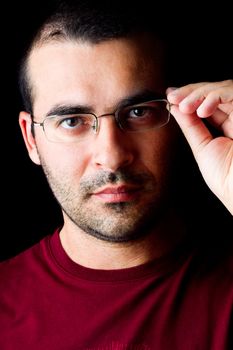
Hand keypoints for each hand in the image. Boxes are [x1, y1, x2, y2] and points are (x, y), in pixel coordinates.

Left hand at [167, 80, 232, 214]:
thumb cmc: (225, 178)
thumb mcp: (202, 148)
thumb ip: (191, 127)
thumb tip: (176, 108)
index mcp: (228, 126)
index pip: (208, 103)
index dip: (190, 97)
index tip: (171, 97)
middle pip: (214, 92)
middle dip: (191, 92)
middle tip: (173, 97)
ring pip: (222, 89)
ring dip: (199, 94)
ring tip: (183, 106)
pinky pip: (232, 93)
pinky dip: (214, 97)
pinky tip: (201, 111)